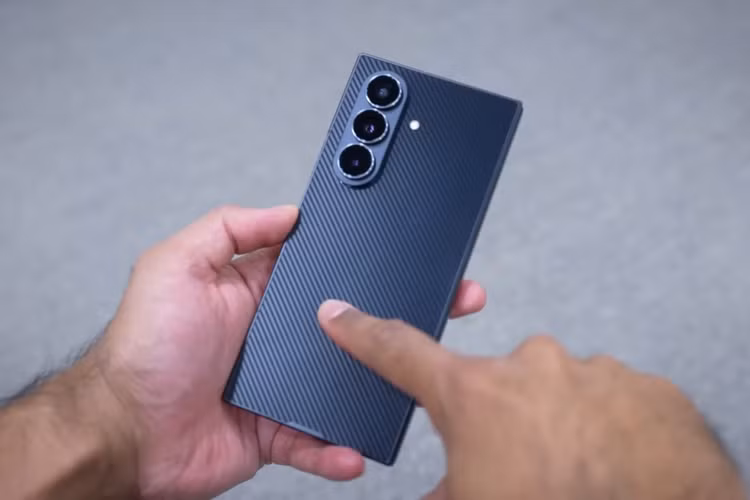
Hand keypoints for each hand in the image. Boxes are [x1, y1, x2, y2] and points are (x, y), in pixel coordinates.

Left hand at [90, 205, 486, 499]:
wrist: (125, 434)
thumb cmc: (143, 350)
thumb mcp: (175, 267)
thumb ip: (229, 229)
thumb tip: (287, 211)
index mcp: (259, 292)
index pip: (323, 269)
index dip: (361, 260)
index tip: (401, 254)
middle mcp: (277, 337)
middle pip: (348, 324)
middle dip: (392, 318)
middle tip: (437, 307)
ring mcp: (282, 385)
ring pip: (345, 382)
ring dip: (379, 383)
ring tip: (410, 378)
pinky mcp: (278, 431)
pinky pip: (319, 440)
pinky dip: (338, 448)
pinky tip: (353, 447)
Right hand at [318, 302, 745, 499]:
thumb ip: (444, 487)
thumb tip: (438, 490)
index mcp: (475, 397)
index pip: (399, 352)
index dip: (362, 333)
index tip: (341, 314)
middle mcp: (528, 369)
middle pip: (496, 388)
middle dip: (503, 422)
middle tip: (522, 465)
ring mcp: (588, 372)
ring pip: (558, 394)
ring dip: (559, 426)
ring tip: (574, 470)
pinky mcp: (640, 385)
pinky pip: (611, 400)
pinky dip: (607, 427)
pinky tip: (612, 462)